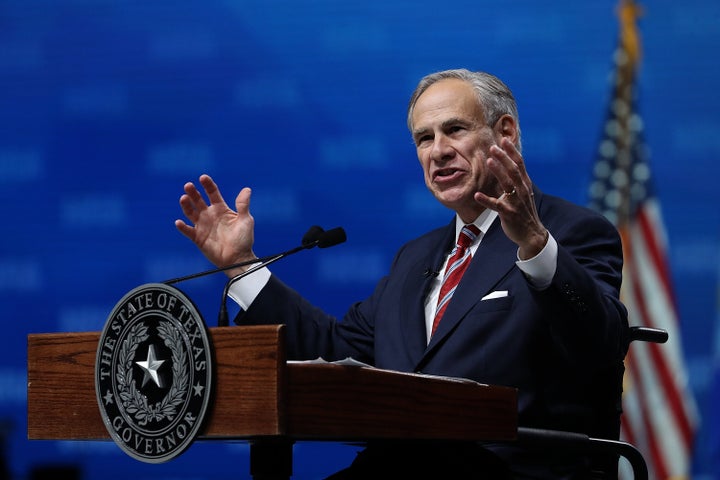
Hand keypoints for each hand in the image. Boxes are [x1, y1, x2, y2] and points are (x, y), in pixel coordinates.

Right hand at [175, 174, 255, 276]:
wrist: (238, 258)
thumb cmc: (244, 239)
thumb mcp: (245, 220)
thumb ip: (243, 205)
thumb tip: (247, 189)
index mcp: (221, 209)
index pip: (212, 193)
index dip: (207, 185)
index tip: (203, 178)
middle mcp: (210, 215)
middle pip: (198, 200)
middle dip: (193, 192)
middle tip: (188, 185)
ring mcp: (203, 226)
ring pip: (190, 212)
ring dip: (186, 205)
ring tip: (184, 198)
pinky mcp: (198, 237)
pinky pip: (187, 231)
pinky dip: (182, 227)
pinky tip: (179, 222)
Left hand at [474, 138, 548, 258]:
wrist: (531, 234)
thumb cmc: (524, 211)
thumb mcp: (523, 193)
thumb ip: (517, 180)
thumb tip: (509, 164)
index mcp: (525, 184)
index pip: (519, 164)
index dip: (512, 152)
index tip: (503, 140)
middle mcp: (522, 191)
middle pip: (513, 171)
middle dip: (504, 158)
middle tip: (493, 147)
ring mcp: (516, 202)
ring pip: (507, 184)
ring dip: (498, 172)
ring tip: (489, 161)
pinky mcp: (508, 213)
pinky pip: (496, 205)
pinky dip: (486, 200)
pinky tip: (477, 195)